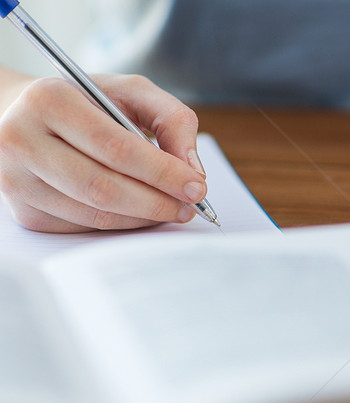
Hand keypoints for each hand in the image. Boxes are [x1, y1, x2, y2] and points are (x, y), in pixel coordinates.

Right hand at [0, 74, 206, 232]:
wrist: (27, 117)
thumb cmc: (86, 103)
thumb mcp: (131, 92)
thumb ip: (171, 118)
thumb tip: (192, 167)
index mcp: (49, 100)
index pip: (115, 147)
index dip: (162, 172)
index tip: (196, 186)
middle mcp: (22, 140)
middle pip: (103, 188)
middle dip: (156, 202)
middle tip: (189, 207)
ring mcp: (17, 181)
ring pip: (94, 215)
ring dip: (142, 218)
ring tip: (170, 209)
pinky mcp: (25, 212)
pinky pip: (84, 228)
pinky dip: (121, 224)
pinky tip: (137, 211)